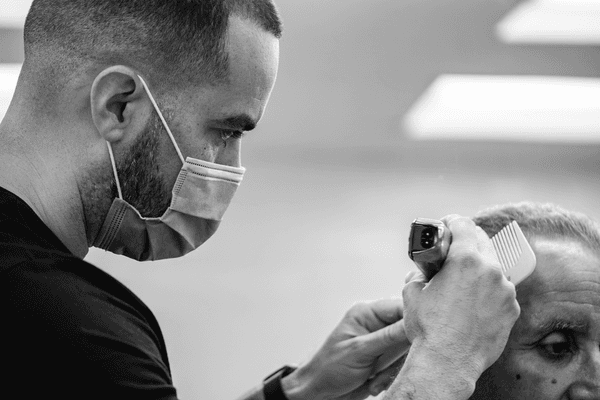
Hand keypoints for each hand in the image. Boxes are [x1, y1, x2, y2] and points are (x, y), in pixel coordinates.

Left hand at [282, 298, 409, 399]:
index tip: (420, 335)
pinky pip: (400, 364)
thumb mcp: (360, 351)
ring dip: (393, 368)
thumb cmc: (329, 367)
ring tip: (375, 378)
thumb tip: (413, 322)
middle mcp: (376, 324)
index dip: (414, 319)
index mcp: (367, 313)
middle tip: (387, 365)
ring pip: (406, 350)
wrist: (319, 393)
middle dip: (401, 351)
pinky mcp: (384, 359)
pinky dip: (390, 376)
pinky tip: (374, 382)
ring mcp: (381, 342)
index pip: (400, 306)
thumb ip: (389, 336)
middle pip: (407, 329)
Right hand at [401, 215, 519, 380]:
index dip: (452, 221)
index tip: (447, 225)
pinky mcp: (512, 309)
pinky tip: (474, 304)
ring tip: (463, 282)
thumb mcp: (412, 294)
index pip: (464, 224)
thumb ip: (418, 276)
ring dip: (479, 268)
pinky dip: (489, 291)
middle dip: (467, 242)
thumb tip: (420, 274)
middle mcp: (490, 270)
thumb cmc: (429, 328)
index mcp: (465, 259)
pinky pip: (501, 290)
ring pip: (493, 267)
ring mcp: (505, 290)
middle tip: (453, 250)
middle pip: (482, 241)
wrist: (448, 361)